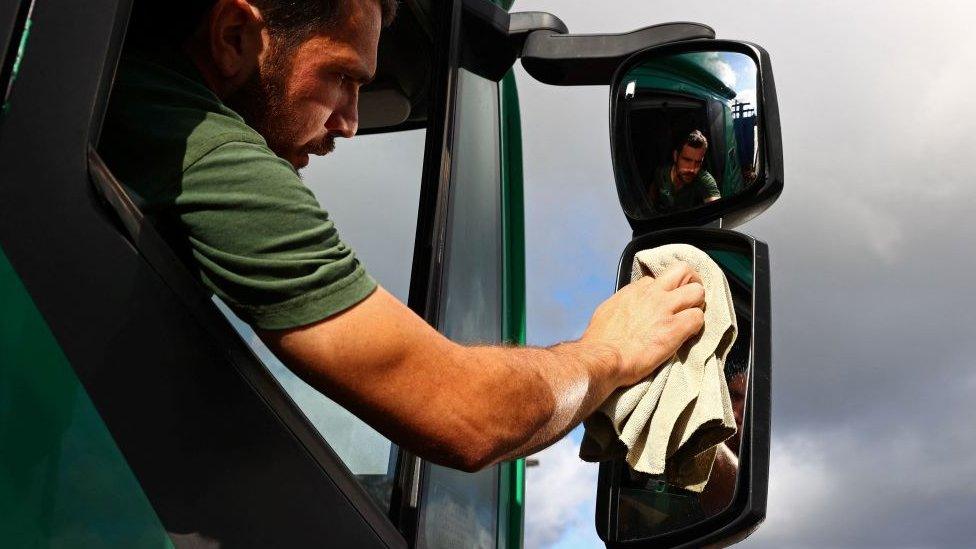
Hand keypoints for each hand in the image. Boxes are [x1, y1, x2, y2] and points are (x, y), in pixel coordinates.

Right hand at [581, 261, 704, 385]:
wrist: (603, 358)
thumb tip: (628, 308)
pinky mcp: (675, 328)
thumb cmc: (601, 341)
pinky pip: (698, 318)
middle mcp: (652, 294)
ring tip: (691, 317)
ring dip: (697, 305)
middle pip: (683, 271)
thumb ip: (623, 304)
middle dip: (691, 283)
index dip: (665, 290)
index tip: (665, 302)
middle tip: (689, 300)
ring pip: (697, 292)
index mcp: (634, 290)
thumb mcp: (608, 311)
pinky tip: (688, 335)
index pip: (658, 279)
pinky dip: (696, 326)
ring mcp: (665, 309)